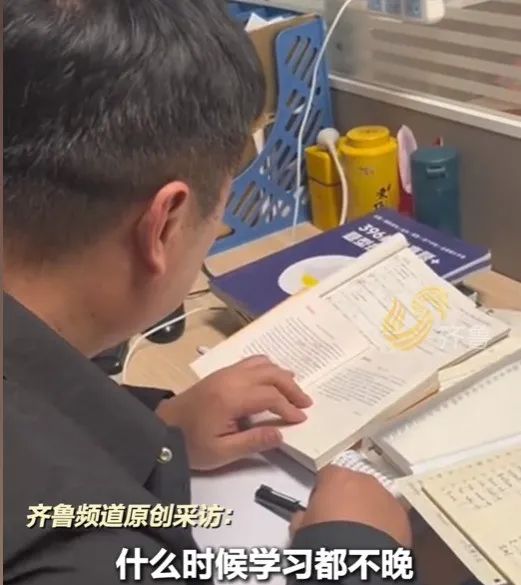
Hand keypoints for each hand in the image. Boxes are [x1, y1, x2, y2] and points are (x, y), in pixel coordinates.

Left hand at [156, 356, 311, 469]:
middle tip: (305, 403)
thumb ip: (252, 442)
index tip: (301, 419)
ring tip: (294, 389)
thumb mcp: (221, 452)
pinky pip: (250, 362)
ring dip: (281, 375)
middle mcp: (230, 378)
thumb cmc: (190, 444)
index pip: (270, 396)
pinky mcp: (221, 373)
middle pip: (270, 374)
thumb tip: (281, 433)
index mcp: (230, 398)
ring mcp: (225, 373)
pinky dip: (267, 368)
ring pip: (261, 364)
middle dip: (291, 387)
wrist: (162, 428)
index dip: (288, 407)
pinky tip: (273, 379)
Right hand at [290, 465, 411, 546]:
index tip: (320, 508)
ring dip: (368, 511)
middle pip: (354, 483)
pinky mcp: (402, 516)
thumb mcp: (301, 527)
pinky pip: (390, 516)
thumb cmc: (323, 537)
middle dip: (348, 498)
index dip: (322, 491)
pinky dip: (384, 525)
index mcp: (336, 477)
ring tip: (361, 535)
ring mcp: (386, 496)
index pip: (326, 475)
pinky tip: (376, 542)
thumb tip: (302, 517)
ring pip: (375, 499)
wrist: (357, 558)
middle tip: (341, 522)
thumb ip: (302, 515)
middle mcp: (364, 481)